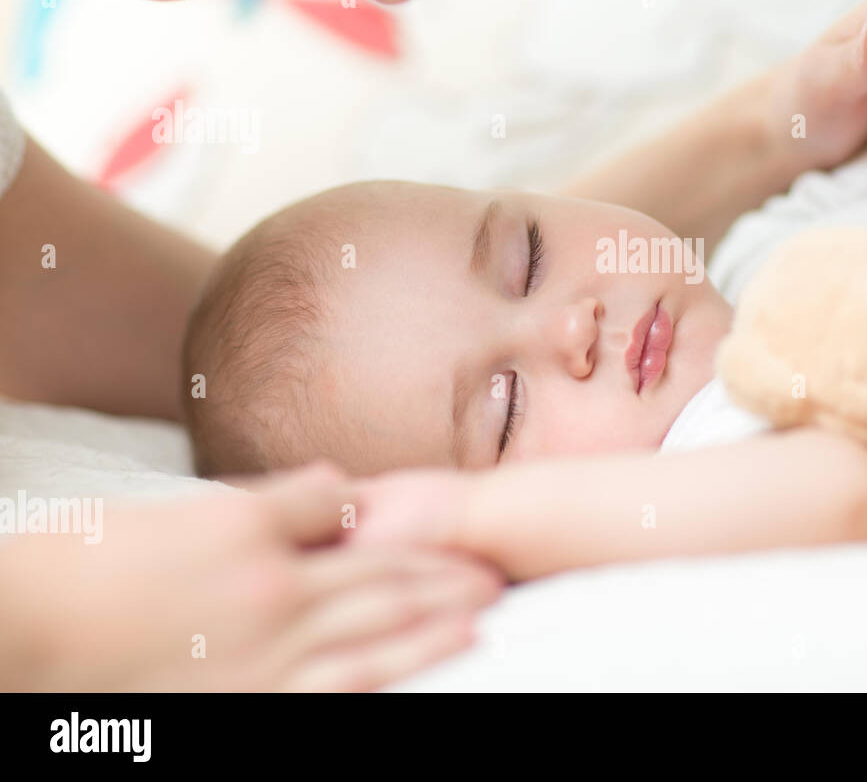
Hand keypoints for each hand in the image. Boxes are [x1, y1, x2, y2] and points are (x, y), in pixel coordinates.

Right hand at [0, 462, 501, 690]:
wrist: (22, 635)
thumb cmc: (81, 570)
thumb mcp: (167, 514)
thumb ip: (252, 506)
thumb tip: (325, 493)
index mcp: (246, 530)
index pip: (336, 507)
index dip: (384, 510)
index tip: (424, 515)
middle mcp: (271, 587)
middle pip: (378, 568)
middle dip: (440, 565)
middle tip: (492, 563)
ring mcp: (268, 649)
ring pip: (377, 624)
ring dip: (438, 614)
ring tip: (485, 606)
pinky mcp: (257, 701)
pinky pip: (345, 686)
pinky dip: (398, 671)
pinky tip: (436, 661)